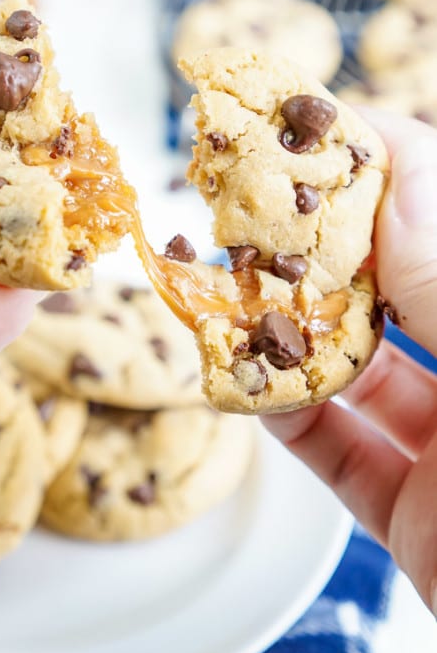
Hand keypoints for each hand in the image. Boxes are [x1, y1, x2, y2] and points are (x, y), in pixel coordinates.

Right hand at [262, 110, 436, 615]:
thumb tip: (398, 172)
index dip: (395, 172)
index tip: (325, 131)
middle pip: (404, 299)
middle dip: (328, 256)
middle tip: (260, 214)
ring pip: (364, 379)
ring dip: (294, 342)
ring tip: (233, 297)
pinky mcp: (419, 520)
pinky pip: (343, 460)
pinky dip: (289, 424)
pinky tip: (244, 386)